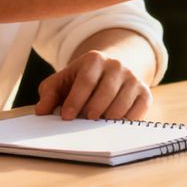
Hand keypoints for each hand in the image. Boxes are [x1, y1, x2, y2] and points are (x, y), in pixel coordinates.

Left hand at [34, 49, 151, 120]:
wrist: (111, 72)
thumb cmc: (82, 81)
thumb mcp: (62, 81)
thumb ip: (49, 93)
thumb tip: (41, 111)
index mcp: (95, 59)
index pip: (86, 81)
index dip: (75, 100)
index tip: (66, 117)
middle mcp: (117, 66)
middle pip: (106, 92)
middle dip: (92, 110)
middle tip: (83, 123)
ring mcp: (133, 79)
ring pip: (122, 104)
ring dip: (107, 119)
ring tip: (96, 126)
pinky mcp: (145, 93)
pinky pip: (138, 111)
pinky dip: (125, 122)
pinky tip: (113, 127)